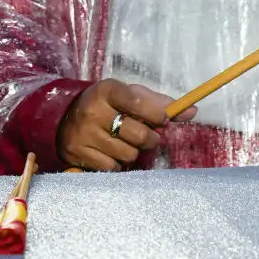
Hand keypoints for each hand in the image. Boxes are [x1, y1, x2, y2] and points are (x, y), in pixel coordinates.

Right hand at [57, 78, 196, 170]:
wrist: (65, 117)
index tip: (163, 119)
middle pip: (138, 134)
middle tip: (146, 135)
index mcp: (107, 90)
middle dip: (149, 137)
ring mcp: (84, 135)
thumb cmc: (108, 104)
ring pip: (128, 154)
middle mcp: (93, 112)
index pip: (138, 101)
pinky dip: (117, 163)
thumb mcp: (130, 95)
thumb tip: (192, 111)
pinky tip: (110, 152)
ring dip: (133, 151)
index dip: (157, 114)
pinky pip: (113, 168)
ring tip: (124, 142)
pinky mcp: (78, 155)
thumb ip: (160, 103)